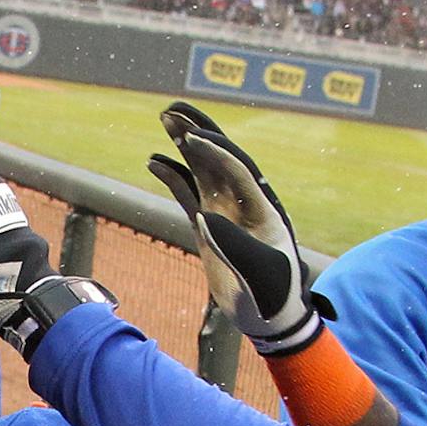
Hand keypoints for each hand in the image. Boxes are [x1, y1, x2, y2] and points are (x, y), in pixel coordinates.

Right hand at [148, 102, 324, 354]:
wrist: (269, 315)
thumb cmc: (273, 293)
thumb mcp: (260, 271)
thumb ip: (235, 244)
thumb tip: (203, 217)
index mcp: (263, 206)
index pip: (238, 169)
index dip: (217, 152)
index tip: (193, 139)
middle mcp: (243, 203)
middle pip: (218, 158)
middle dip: (198, 132)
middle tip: (173, 110)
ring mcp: (224, 212)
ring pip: (201, 170)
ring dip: (183, 146)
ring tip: (164, 120)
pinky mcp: (207, 226)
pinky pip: (186, 194)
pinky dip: (171, 177)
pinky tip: (153, 162)